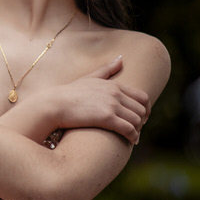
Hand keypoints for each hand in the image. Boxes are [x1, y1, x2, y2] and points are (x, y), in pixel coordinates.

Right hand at [33, 56, 149, 144]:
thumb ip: (107, 69)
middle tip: (136, 129)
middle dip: (141, 121)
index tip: (141, 117)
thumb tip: (121, 58)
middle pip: (141, 110)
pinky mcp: (106, 118)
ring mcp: (111, 105)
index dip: (145, 109)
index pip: (142, 97)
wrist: (54, 104)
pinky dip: (133, 136)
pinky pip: (128, 129)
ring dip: (137, 130)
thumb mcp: (89, 78)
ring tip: (133, 137)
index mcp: (114, 85)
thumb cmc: (69, 93)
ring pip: (137, 120)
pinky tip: (130, 141)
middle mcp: (115, 93)